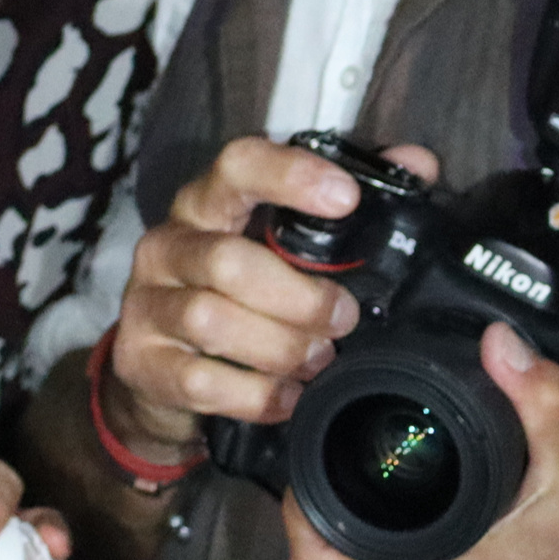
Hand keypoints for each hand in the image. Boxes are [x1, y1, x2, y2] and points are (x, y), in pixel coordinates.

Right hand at [111, 135, 434, 447]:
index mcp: (207, 204)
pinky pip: (202, 381)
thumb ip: (346, 202)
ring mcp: (146, 303)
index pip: (237, 166)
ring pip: (211, 320)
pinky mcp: (141, 361)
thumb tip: (416, 163)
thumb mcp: (283, 245)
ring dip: (280, 347)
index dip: (290, 175)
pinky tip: (289, 396)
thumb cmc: (239, 293)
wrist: (159, 369)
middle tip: (343, 320)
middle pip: (226, 260)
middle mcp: (167, 245)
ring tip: (317, 360)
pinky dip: (257, 394)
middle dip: (299, 298)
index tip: (346, 198)